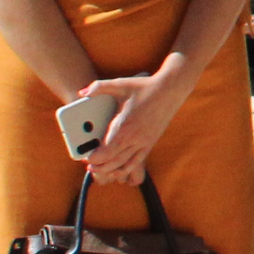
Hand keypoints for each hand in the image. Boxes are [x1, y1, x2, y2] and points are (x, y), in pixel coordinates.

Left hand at [81, 71, 183, 185]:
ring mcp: (144, 142)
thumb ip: (99, 87)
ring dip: (109, 169)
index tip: (84, 156)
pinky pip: (136, 162)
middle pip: (111, 162)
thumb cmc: (145, 87)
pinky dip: (125, 169)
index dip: (92, 158)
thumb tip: (82, 93)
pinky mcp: (150, 142)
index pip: (104, 153)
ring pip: (123, 164)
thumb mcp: (120, 84)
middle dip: (98, 166)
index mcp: (124, 127)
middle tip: (88, 164)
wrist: (171, 89)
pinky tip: (117, 169)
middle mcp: (134, 138)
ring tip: (98, 168)